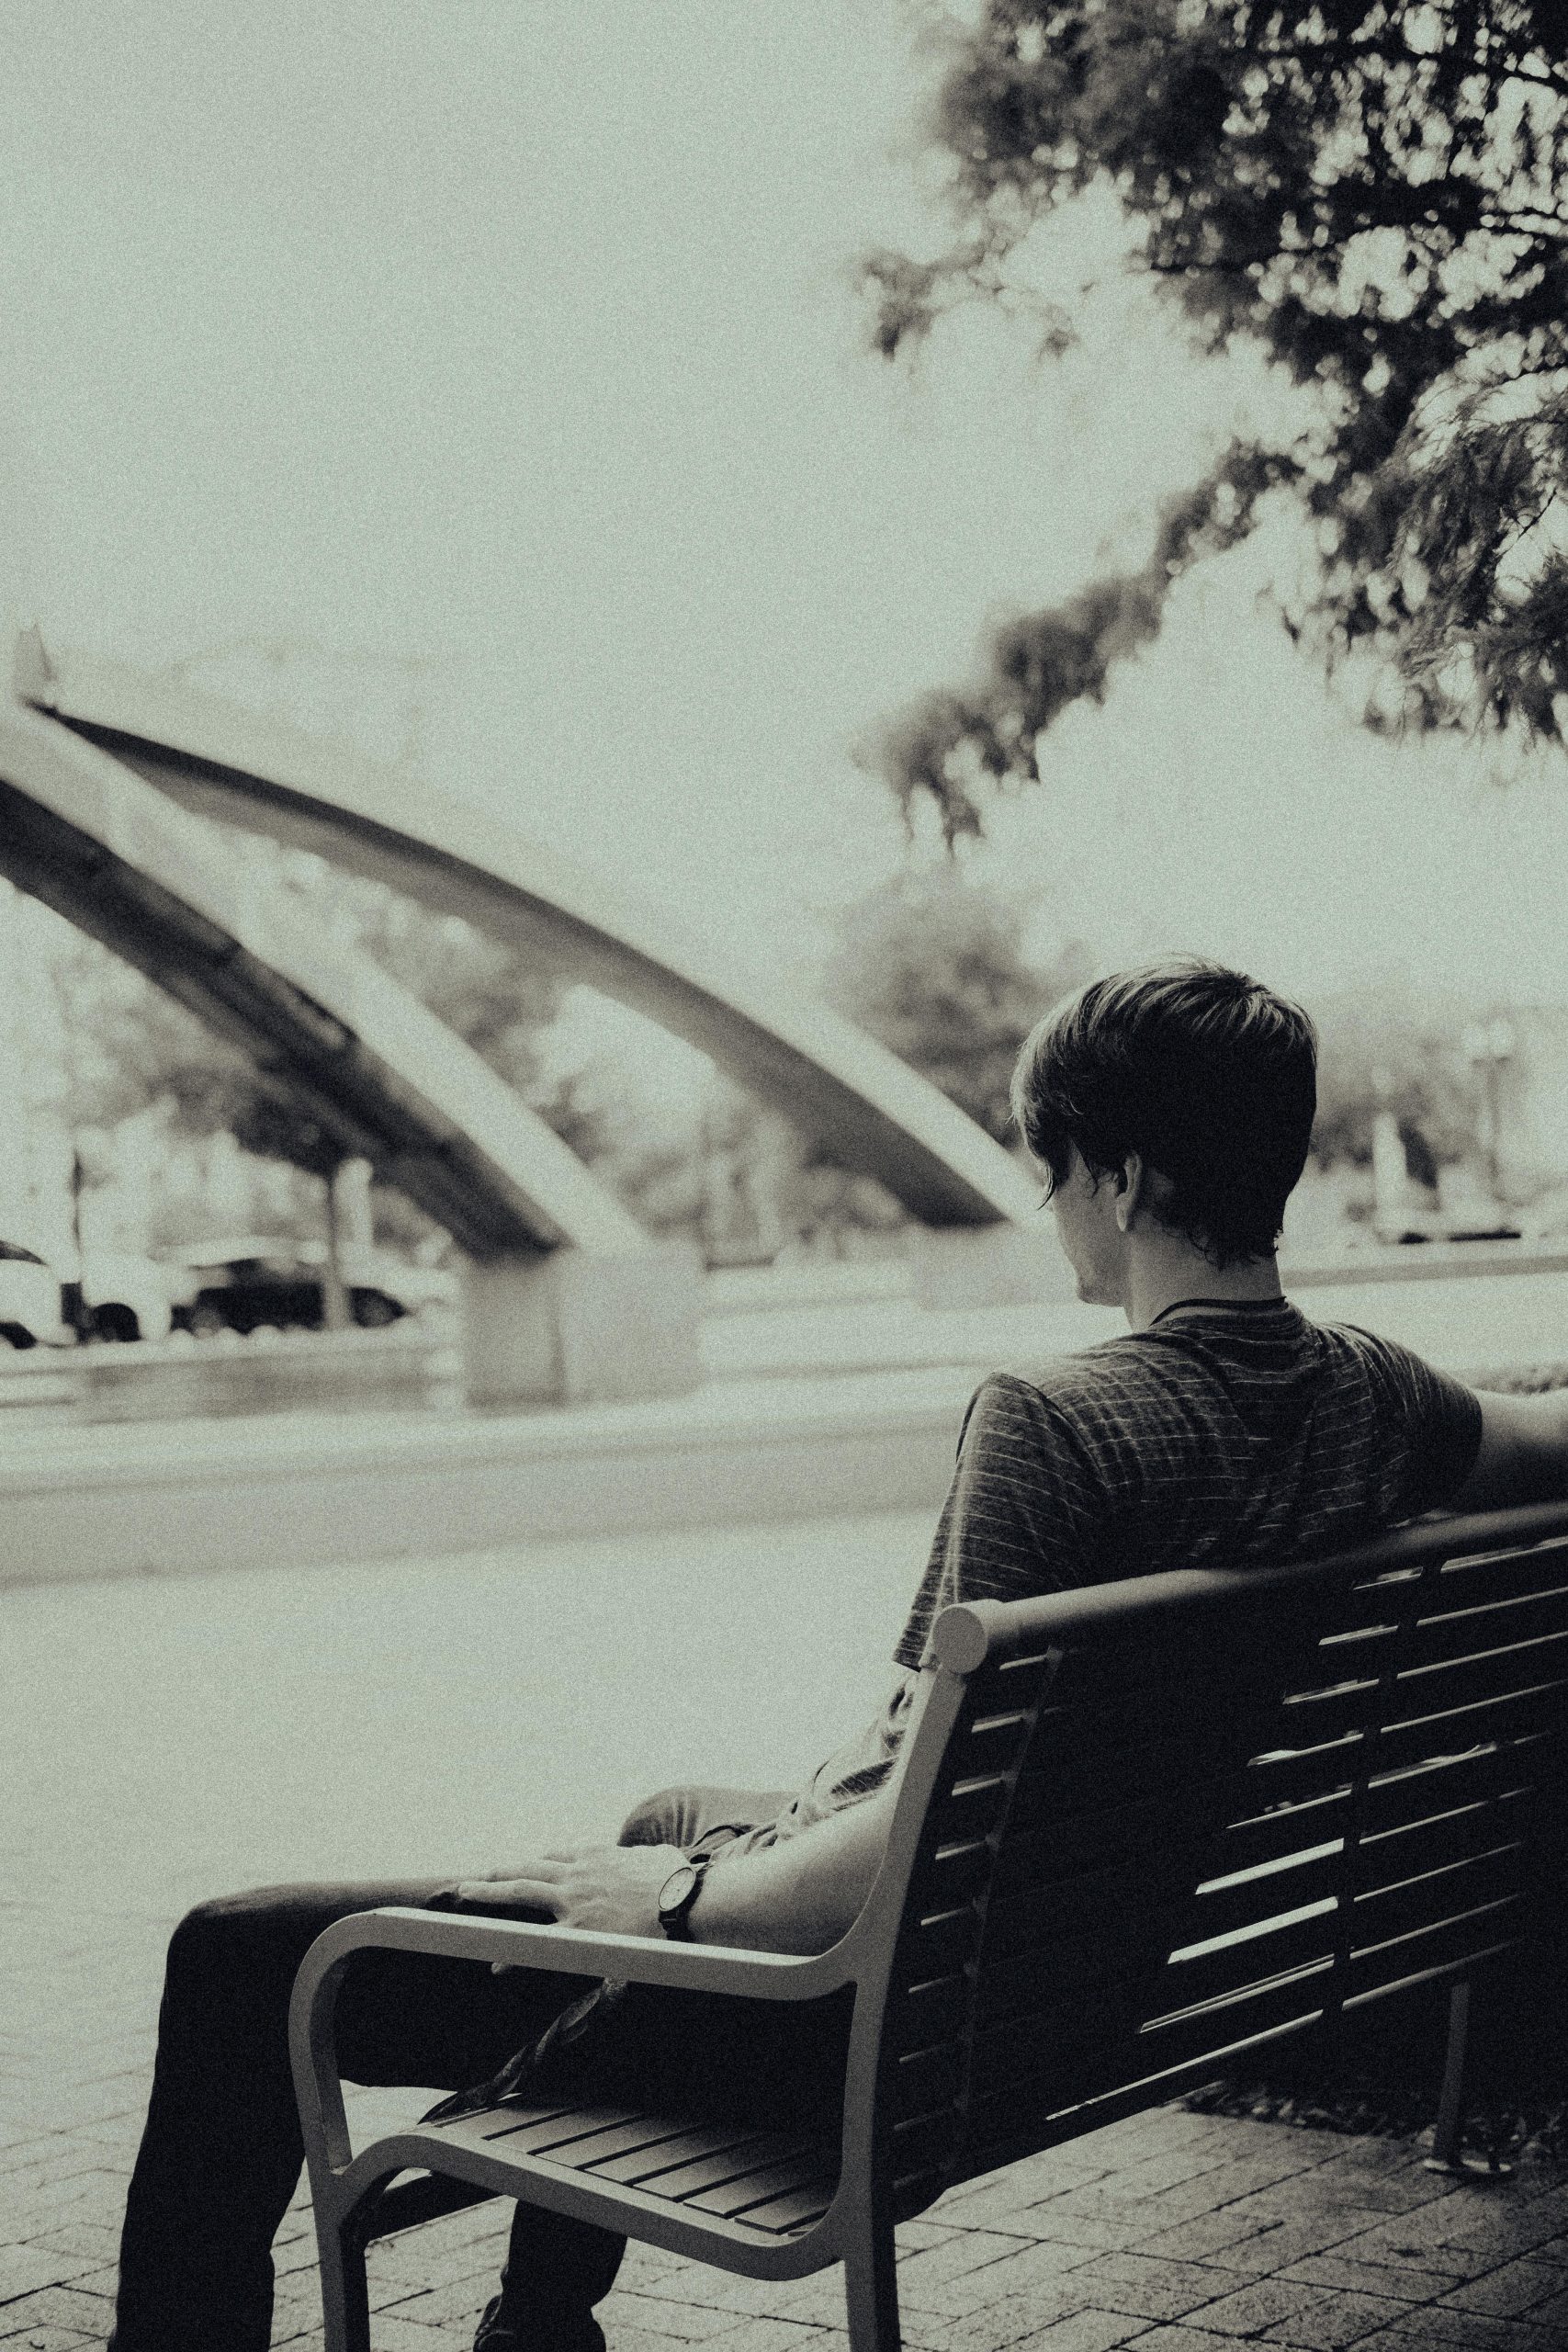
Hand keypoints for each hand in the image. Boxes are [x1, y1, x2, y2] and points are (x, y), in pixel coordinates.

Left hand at [454, 1843, 687, 1949]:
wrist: (685, 1901)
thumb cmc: (680, 1881)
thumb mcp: (661, 1859)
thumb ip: (649, 1859)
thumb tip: (661, 1857)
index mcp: (598, 1856)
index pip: (558, 1857)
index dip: (539, 1865)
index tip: (529, 1869)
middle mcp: (579, 1873)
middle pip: (529, 1867)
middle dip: (503, 1872)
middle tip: (482, 1876)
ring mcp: (573, 1901)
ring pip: (520, 1890)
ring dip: (489, 1891)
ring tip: (467, 1892)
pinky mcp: (577, 1931)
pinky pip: (537, 1942)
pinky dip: (515, 1952)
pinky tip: (498, 1961)